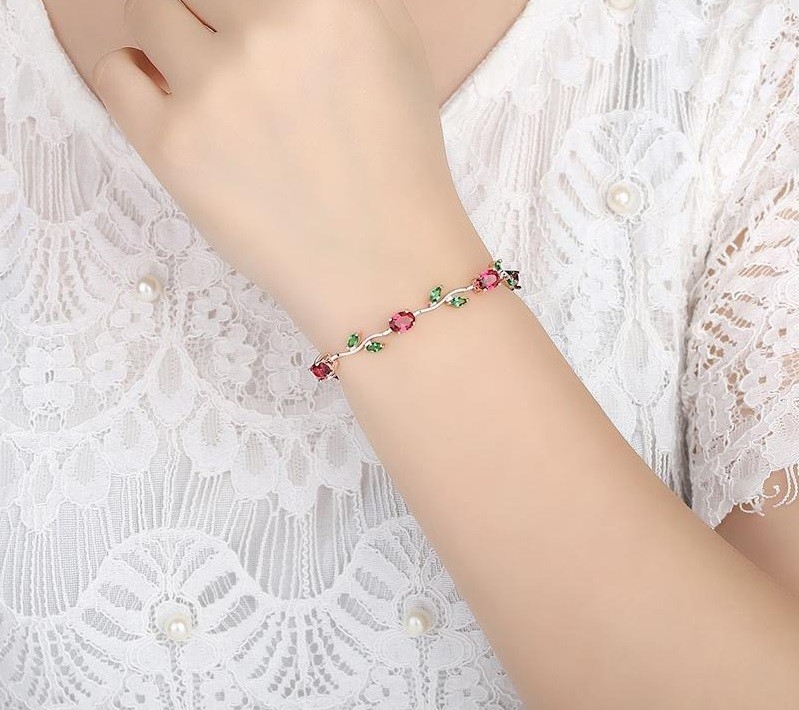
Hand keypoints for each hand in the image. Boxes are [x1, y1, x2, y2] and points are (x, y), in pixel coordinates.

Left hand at [92, 0, 485, 348]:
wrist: (381, 262)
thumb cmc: (397, 158)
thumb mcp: (395, 44)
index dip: (238, 2)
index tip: (237, 16)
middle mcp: (266, 32)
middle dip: (208, 6)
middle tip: (223, 36)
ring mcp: (214, 89)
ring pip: (145, 7)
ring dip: (168, 26)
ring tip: (203, 68)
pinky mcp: (173, 145)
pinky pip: (115, 73)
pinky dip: (135, 74)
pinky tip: (172, 97)